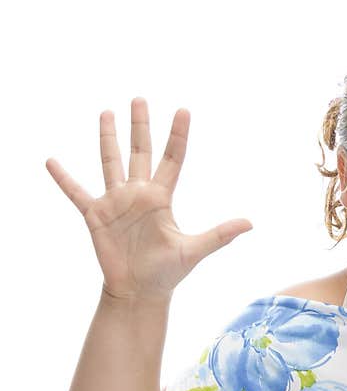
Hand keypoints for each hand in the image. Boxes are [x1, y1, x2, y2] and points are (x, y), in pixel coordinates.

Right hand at [46, 97, 252, 300]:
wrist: (140, 292)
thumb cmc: (167, 272)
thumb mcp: (195, 251)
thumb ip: (220, 234)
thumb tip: (251, 223)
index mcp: (162, 198)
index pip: (172, 159)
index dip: (177, 135)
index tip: (183, 110)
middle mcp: (139, 194)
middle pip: (140, 152)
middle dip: (139, 126)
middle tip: (139, 99)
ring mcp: (116, 202)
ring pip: (110, 162)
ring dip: (107, 138)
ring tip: (106, 112)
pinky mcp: (96, 216)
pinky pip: (77, 192)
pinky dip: (64, 178)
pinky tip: (52, 161)